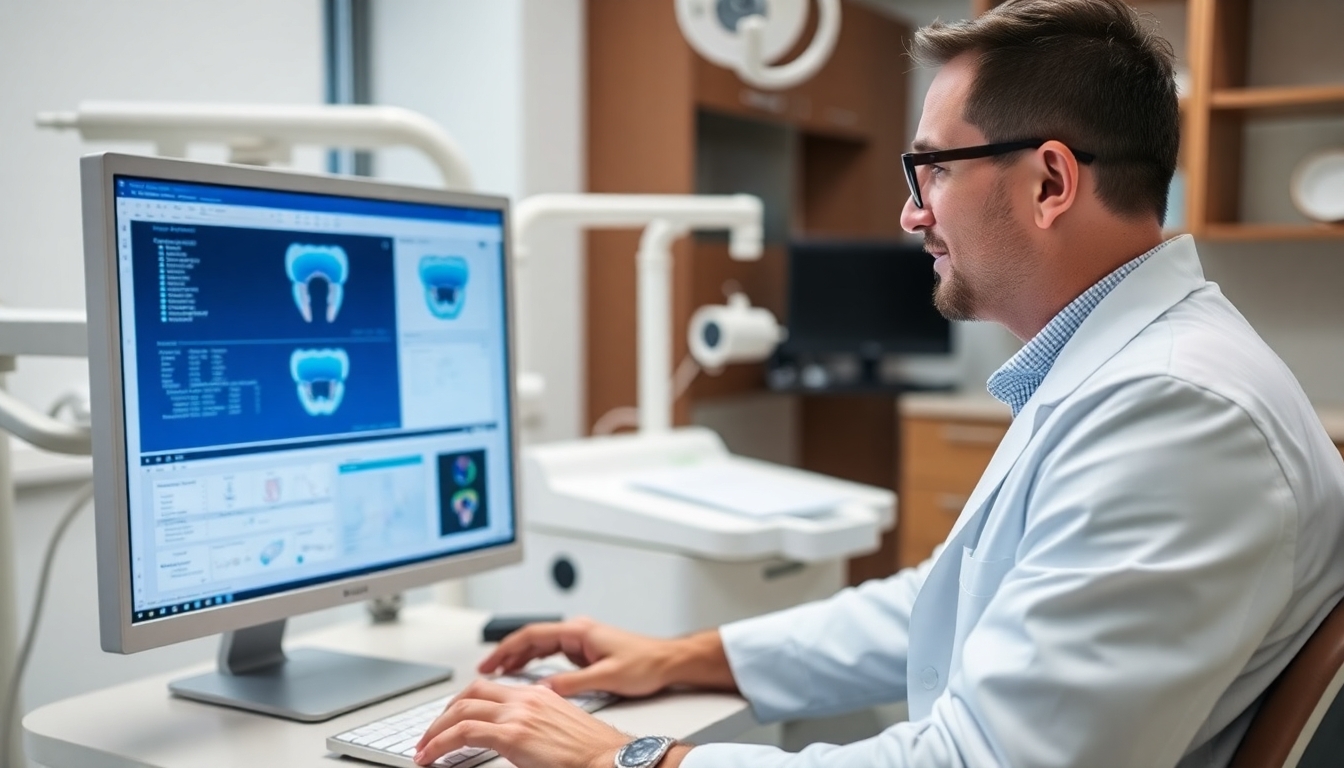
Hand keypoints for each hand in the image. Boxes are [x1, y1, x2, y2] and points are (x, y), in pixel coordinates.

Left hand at [413, 678, 625, 767]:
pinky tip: (430, 757)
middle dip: (444, 714)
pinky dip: (439, 744)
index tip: (452, 720)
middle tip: (431, 734)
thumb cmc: (594, 752)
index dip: (464, 704)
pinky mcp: (512, 735)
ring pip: (460, 710)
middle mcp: (525, 698)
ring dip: (435, 729)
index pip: (490, 690)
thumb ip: (535, 728)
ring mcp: (518, 714)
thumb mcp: (560, 730)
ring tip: (424, 748)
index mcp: (537, 695)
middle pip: (470, 694)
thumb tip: (518, 741)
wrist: (611, 758)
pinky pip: (462, 734)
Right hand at [476, 617, 678, 697]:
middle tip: (485, 670)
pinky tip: (526, 674)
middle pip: (532, 638)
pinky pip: (551, 654)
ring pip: (540, 646)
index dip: (506, 648)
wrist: (668, 661)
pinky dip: (534, 662)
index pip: (532, 635)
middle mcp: (577, 631)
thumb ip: (572, 684)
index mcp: (578, 631)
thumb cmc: (645, 664)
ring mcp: (580, 640)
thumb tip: (544, 691)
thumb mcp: (606, 678)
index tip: (489, 662)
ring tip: (498, 673)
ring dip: (519, 657)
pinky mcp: (585, 650)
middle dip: (506, 653)